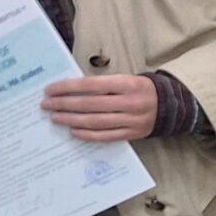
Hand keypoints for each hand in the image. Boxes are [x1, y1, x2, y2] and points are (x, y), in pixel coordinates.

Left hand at [41, 75, 158, 142]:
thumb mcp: (124, 79)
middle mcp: (130, 102)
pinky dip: (87, 134)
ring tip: (55, 117)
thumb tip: (69, 89)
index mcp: (127, 83)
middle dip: (64, 104)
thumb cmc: (138, 89)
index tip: (50, 89)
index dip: (68, 87)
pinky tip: (73, 130)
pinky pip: (105, 136)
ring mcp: (131, 120)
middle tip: (46, 105)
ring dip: (71, 120)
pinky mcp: (132, 134)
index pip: (91, 85)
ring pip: (95, 122)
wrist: (169, 105)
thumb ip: (101, 84)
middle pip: (90, 105)